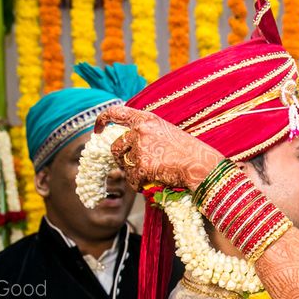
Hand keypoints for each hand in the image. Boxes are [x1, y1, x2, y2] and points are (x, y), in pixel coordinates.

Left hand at [94, 105, 223, 190]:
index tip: (97, 129)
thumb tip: (128, 145)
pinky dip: (139, 185)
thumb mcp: (167, 132)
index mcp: (147, 119)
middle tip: (131, 168)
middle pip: (116, 147)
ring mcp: (141, 148)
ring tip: (148, 176)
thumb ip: (147, 133)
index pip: (117, 113)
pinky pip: (132, 179)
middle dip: (120, 160)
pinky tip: (152, 183)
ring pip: (123, 166)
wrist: (202, 165)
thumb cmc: (190, 152)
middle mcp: (141, 131)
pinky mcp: (142, 166)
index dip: (103, 120)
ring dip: (131, 174)